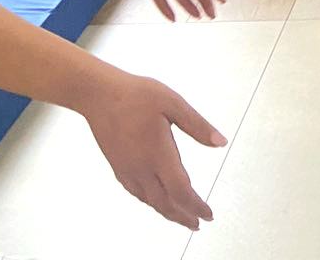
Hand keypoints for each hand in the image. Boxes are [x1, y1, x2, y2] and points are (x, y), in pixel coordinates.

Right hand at [78, 69, 226, 229]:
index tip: (208, 215)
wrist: (99, 95)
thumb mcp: (174, 103)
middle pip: (165, 203)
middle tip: (198, 224)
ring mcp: (127, 170)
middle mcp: (141, 168)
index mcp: (158, 155)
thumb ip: (197, 126)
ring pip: (150, 200)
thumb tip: (221, 142)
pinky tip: (156, 200)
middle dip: (183, 216)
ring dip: (168, 212)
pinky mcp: (117, 166)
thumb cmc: (137, 95)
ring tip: (182, 217)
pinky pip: (137, 192)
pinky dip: (151, 201)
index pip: (181, 191)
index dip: (196, 207)